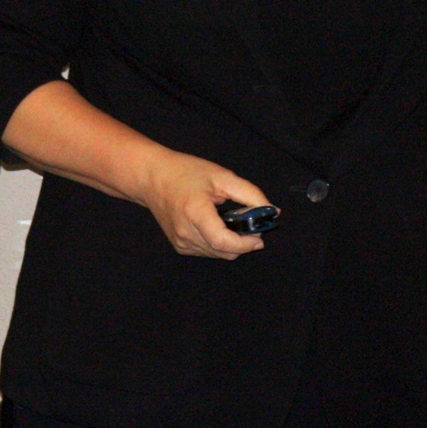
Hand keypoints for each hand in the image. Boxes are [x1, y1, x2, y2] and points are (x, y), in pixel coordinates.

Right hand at [134, 150, 273, 259]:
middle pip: (224, 251)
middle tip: (249, 224)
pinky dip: (218, 244)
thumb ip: (250, 194)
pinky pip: (208, 252)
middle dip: (243, 243)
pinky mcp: (180, 247)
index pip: (224, 242)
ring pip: (218, 254)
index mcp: (195, 213)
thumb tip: (273, 212)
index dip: (246, 244)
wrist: (153, 178)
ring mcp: (181, 243)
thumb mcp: (222, 176)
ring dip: (231, 244)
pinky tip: (216, 225)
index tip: (260, 237)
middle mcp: (186, 234)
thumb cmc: (187, 172)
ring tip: (230, 221)